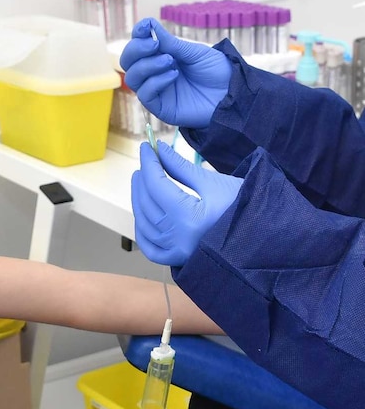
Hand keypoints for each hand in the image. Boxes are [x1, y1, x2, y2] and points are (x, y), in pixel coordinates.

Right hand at [119, 18, 231, 128]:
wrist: (232, 94)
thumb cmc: (216, 72)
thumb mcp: (193, 52)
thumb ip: (170, 43)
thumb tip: (148, 24)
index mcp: (160, 57)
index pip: (138, 45)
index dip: (138, 35)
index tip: (146, 26)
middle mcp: (153, 73)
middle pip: (128, 61)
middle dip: (136, 50)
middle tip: (154, 45)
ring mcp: (155, 91)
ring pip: (132, 78)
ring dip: (147, 66)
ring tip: (170, 61)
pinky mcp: (160, 108)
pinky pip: (145, 94)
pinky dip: (156, 82)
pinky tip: (173, 75)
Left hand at [131, 141, 242, 266]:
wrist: (269, 239)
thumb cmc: (247, 208)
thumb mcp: (215, 183)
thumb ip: (182, 168)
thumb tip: (159, 150)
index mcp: (189, 219)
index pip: (156, 185)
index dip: (149, 163)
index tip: (147, 147)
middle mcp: (179, 239)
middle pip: (147, 204)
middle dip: (143, 181)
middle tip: (146, 162)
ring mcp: (177, 253)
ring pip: (144, 225)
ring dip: (139, 201)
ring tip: (142, 182)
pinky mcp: (180, 261)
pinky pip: (151, 248)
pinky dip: (142, 231)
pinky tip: (143, 214)